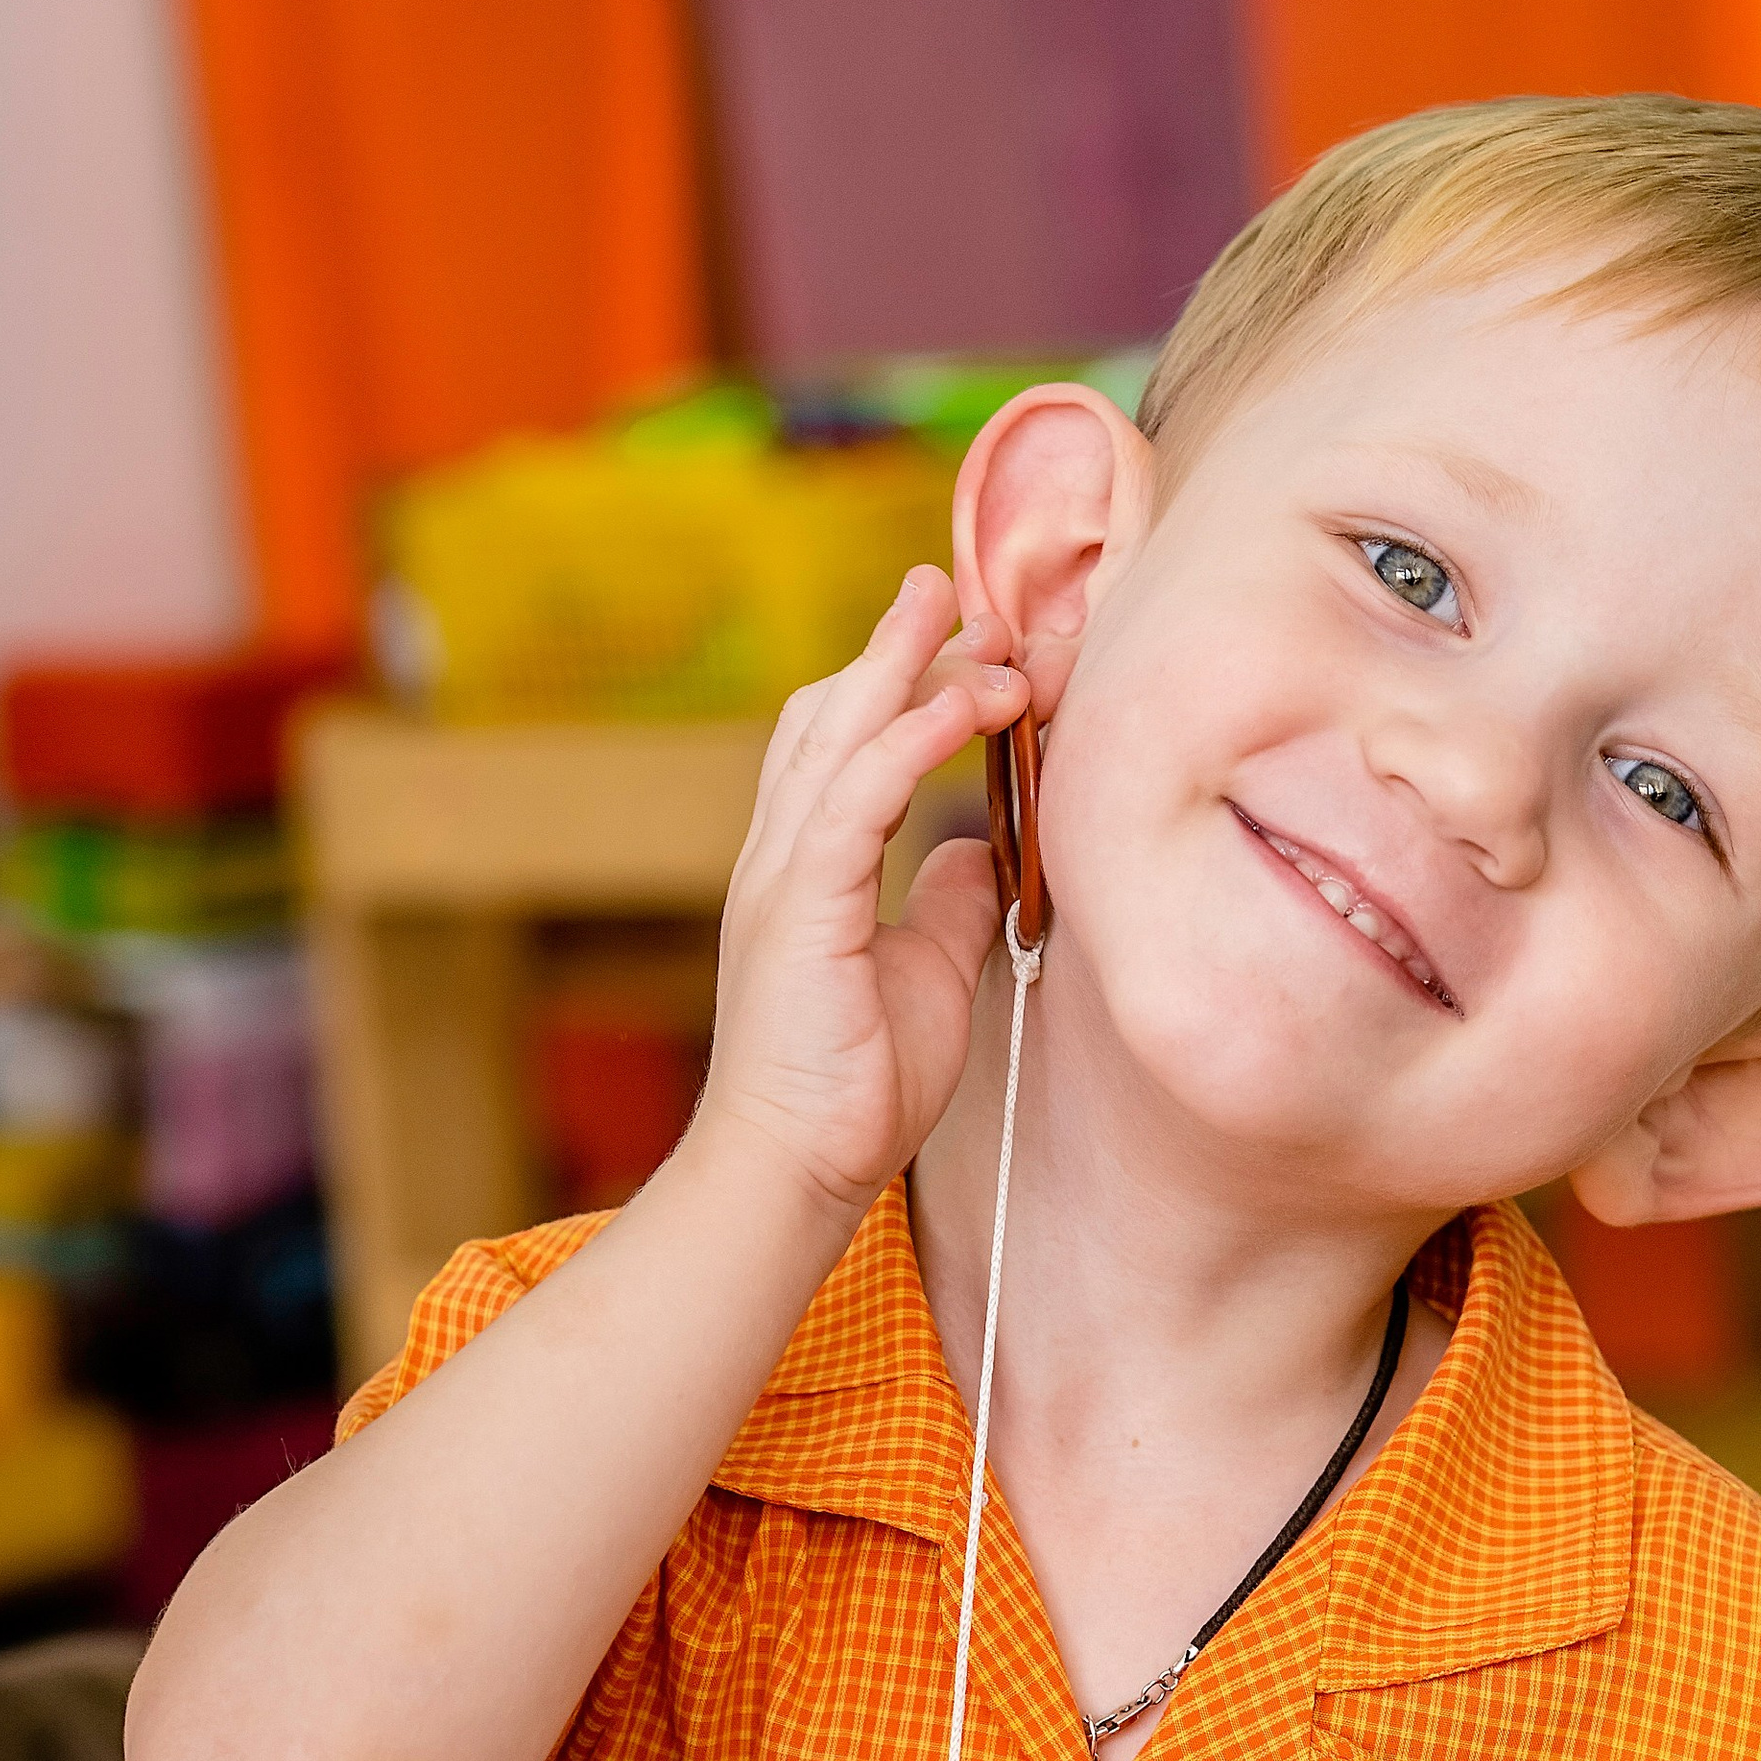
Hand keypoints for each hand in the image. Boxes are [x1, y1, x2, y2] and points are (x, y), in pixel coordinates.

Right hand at [695, 567, 1028, 1220]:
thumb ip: (943, 902)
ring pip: (840, 736)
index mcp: (808, 871)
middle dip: (897, 647)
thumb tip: (977, 847)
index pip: (841, 747)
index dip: (894, 685)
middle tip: (956, 590)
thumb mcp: (927, 972)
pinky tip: (963, 704)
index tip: (963, 643)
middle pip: (832, 715)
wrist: (792, 1170)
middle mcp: (783, 856)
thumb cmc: (851, 1088)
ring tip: (975, 623)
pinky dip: (910, 739)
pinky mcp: (801, 905)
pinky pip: (856, 795)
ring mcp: (783, 876)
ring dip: (911, 671)